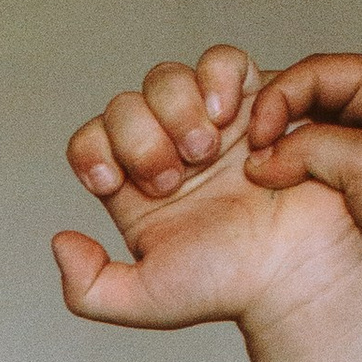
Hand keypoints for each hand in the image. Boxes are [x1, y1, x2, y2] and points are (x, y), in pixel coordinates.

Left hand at [52, 44, 361, 339]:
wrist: (300, 266)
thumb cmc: (231, 285)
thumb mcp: (146, 300)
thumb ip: (88, 289)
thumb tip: (61, 241)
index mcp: (135, 191)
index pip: (91, 142)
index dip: (94, 150)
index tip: (115, 182)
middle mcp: (168, 151)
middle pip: (126, 104)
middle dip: (141, 136)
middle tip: (175, 176)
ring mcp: (210, 123)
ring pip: (167, 78)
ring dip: (178, 108)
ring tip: (208, 149)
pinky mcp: (254, 102)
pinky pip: (222, 62)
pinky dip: (218, 79)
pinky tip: (229, 119)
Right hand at [240, 54, 361, 330]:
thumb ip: (309, 146)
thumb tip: (260, 157)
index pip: (319, 70)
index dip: (280, 96)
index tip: (256, 137)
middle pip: (311, 94)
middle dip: (277, 120)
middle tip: (253, 156)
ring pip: (308, 130)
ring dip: (280, 148)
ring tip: (260, 176)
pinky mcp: (359, 181)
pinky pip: (311, 163)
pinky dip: (289, 172)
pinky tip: (276, 191)